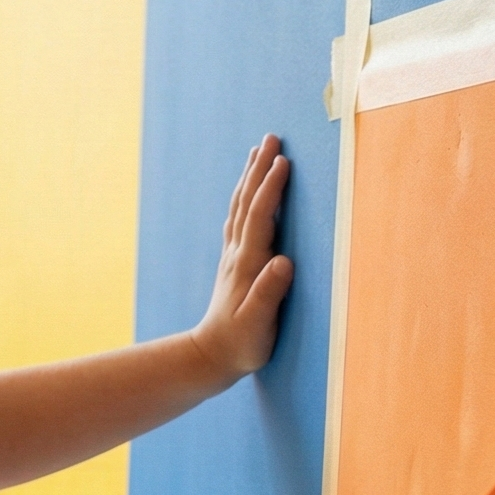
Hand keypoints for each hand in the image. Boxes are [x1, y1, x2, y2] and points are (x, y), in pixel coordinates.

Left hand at [192, 135, 294, 377]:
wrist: (210, 357)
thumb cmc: (240, 344)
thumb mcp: (257, 324)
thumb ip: (269, 294)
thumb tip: (283, 263)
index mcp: (247, 264)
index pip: (260, 217)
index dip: (271, 189)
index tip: (283, 161)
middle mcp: (238, 254)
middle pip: (247, 202)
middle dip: (259, 169)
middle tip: (271, 137)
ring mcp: (233, 256)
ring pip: (241, 207)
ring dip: (250, 177)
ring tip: (259, 151)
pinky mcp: (234, 263)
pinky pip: (239, 220)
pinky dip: (245, 198)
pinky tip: (247, 191)